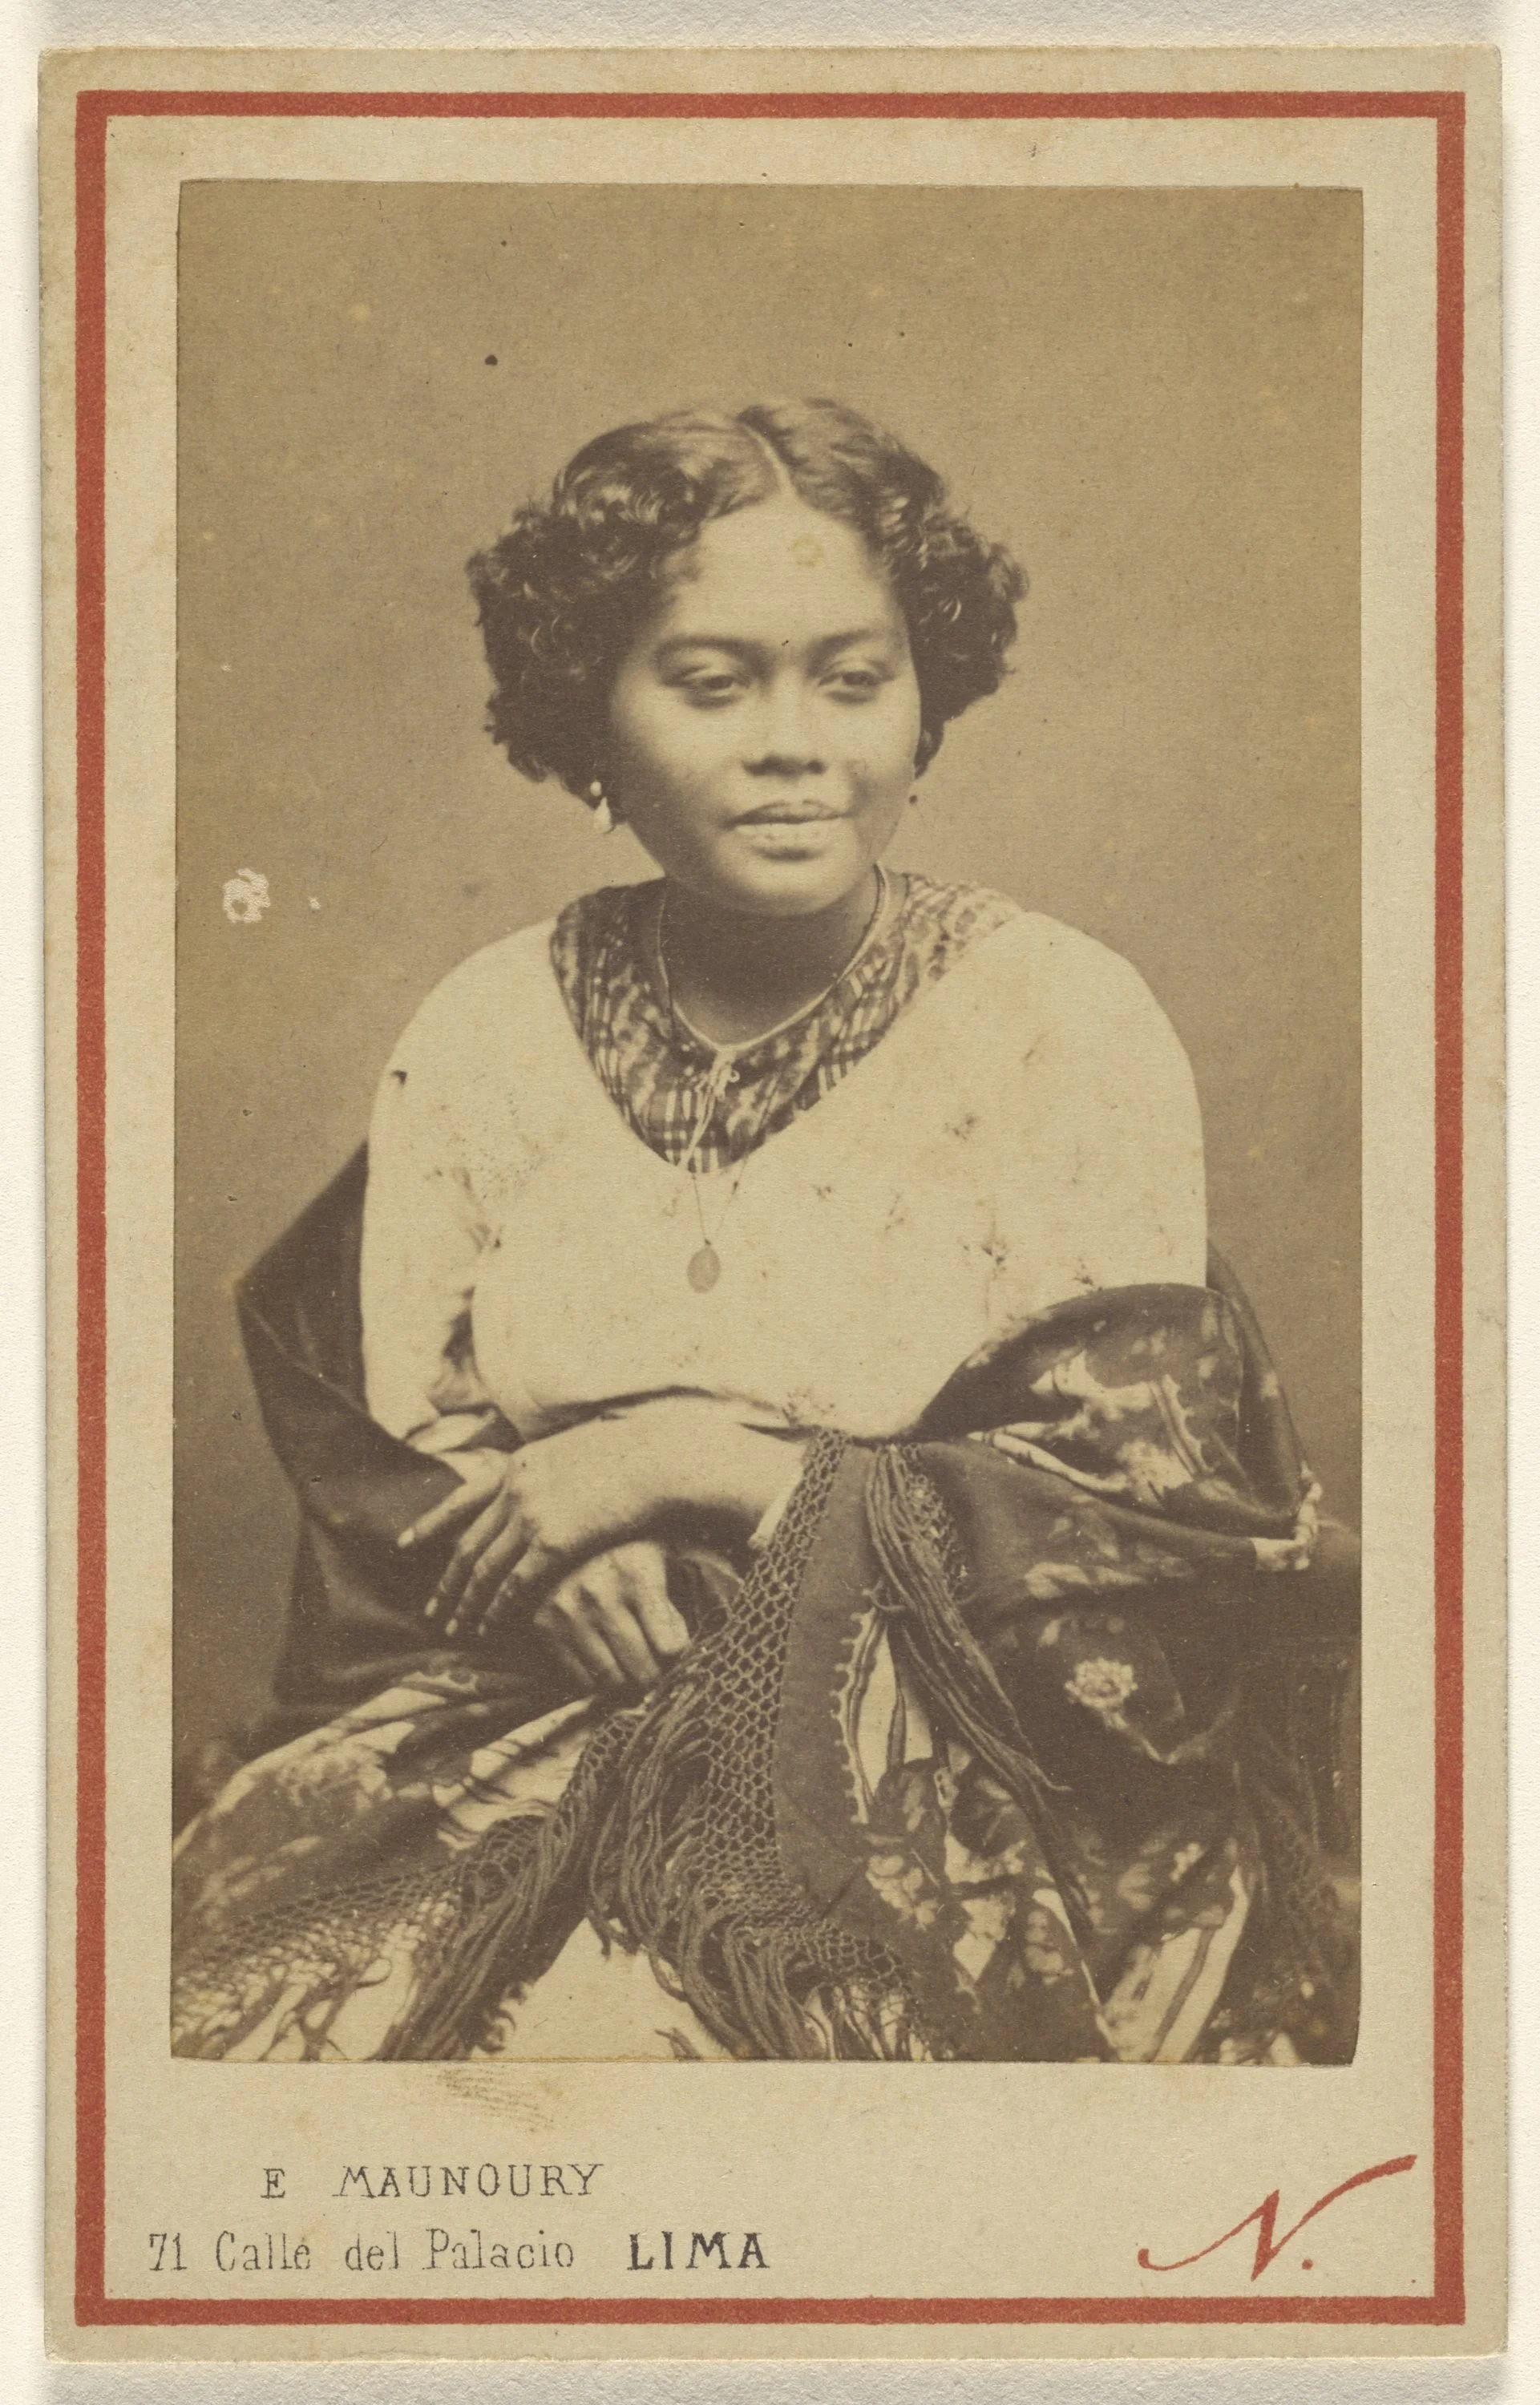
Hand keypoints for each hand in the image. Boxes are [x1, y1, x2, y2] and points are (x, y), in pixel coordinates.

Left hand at [400, 1399, 802, 1641]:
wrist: (656, 1458)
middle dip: (446, 1582)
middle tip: (430, 1610)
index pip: (462, 1499)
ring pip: (485, 1569)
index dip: (432, 1524)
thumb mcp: (579, 1449)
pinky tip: (490, 1626)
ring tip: (454, 1628)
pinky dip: (498, 1608)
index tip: (406, 1544)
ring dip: (466, 1603)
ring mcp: (531, 1515)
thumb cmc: (633, 1454)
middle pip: (468, 1543)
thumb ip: (553, 1468)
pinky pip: (516, 1583)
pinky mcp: (552, 1542)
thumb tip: (547, 1477)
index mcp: (519, 1465)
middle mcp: (515, 1489)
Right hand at [529, 1541, 692, 1694]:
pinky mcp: (544, 1624)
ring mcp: (568, 1612)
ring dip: (626, 1681)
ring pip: (612, 1681)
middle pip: (643, 1670)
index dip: (677, 1652)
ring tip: (629, 1664)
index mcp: (636, 1575)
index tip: (672, 1647)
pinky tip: (603, 1658)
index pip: (670, 1647)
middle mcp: (600, 1595)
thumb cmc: (621, 1543)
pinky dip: (596, 1679)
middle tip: (653, 1666)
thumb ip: (667, 1606)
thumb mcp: (655, 1558)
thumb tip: (673, 1656)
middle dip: (654, 1675)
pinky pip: (580, 1679)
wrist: (561, 1522)